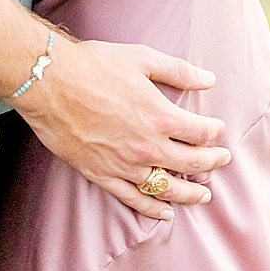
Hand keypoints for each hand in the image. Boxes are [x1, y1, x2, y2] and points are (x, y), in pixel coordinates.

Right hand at [14, 36, 231, 221]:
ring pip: (168, 187)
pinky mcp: (102, 174)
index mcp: (161, 117)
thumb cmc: (92, 65)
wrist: (48, 82)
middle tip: (221, 160)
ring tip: (203, 195)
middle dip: (212, 162)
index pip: (201, 132)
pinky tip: (165, 212)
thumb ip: (177, 70)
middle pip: (192, 163)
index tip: (217, 129)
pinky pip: (134, 198)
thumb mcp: (140, 58)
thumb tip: (208, 78)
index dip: (214, 130)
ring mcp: (126, 164)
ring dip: (190, 193)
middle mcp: (149, 146)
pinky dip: (153, 209)